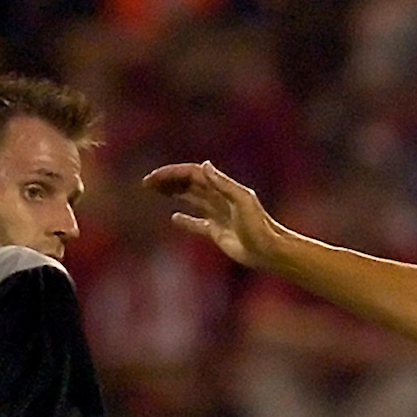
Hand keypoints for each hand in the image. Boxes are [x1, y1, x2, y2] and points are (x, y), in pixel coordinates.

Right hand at [144, 160, 282, 269]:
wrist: (269, 251)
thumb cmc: (259, 226)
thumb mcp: (242, 200)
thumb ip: (223, 183)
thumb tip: (204, 165)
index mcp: (223, 188)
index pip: (193, 175)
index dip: (173, 174)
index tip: (155, 178)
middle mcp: (219, 198)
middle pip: (189, 184)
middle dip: (168, 181)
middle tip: (147, 183)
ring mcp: (218, 215)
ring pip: (191, 199)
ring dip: (173, 193)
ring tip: (154, 191)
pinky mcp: (218, 232)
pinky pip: (198, 223)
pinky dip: (186, 220)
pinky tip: (174, 218)